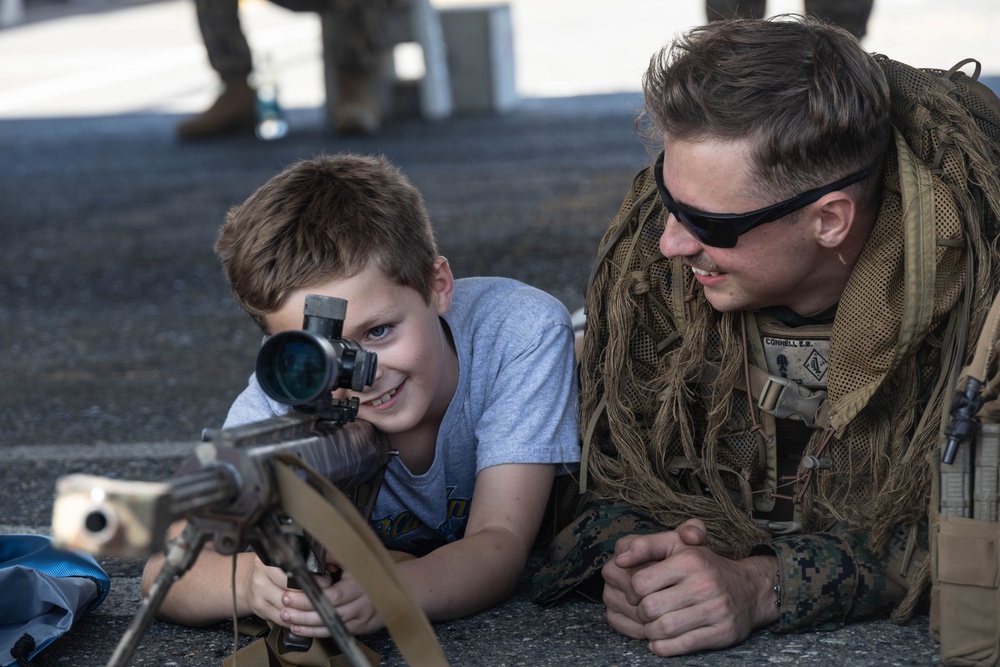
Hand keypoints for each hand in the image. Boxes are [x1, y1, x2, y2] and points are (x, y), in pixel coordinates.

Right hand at [238, 554, 329, 626]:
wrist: (250, 580)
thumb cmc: (274, 569)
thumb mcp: (285, 559)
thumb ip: (303, 560)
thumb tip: (330, 563)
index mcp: (268, 560)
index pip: (293, 573)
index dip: (312, 579)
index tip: (326, 582)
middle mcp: (261, 576)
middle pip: (290, 592)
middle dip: (310, 596)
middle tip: (324, 595)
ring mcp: (258, 594)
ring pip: (287, 607)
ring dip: (304, 610)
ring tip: (316, 605)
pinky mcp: (259, 609)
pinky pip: (281, 619)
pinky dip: (295, 619)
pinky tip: (303, 614)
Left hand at [279, 549, 415, 636]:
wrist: (402, 589)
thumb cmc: (377, 571)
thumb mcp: (358, 559)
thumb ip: (335, 558)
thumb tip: (311, 552)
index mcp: (359, 585)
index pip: (332, 596)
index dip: (310, 598)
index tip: (291, 594)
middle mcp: (360, 604)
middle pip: (329, 613)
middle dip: (303, 613)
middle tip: (284, 609)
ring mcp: (360, 619)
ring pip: (330, 625)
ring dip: (306, 625)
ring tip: (287, 620)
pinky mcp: (359, 629)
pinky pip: (335, 632)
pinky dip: (316, 632)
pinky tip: (300, 629)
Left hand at [601, 518, 777, 656]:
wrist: (749, 589)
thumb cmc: (705, 566)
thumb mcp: (678, 546)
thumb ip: (646, 545)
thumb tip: (619, 558)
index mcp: (689, 560)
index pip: (640, 583)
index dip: (631, 592)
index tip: (637, 594)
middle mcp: (704, 583)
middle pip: (649, 608)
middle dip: (641, 614)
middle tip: (645, 612)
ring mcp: (715, 609)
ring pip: (663, 629)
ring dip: (651, 632)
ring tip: (653, 626)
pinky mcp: (722, 632)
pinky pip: (682, 645)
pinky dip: (664, 647)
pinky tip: (661, 641)